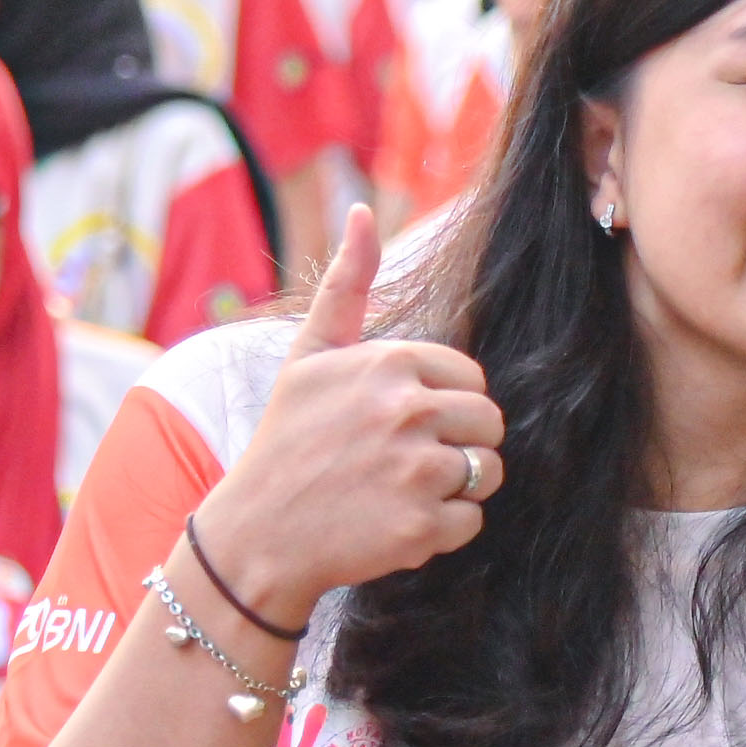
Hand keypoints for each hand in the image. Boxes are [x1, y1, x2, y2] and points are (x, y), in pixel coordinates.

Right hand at [188, 203, 505, 624]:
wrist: (256, 535)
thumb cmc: (287, 440)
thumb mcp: (310, 355)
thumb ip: (348, 284)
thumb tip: (362, 211)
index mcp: (389, 363)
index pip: (471, 378)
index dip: (444, 403)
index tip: (401, 423)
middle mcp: (407, 411)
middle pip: (489, 423)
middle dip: (458, 444)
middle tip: (404, 461)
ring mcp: (416, 471)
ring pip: (488, 471)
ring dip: (454, 487)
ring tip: (399, 490)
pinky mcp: (421, 528)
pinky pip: (472, 522)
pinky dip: (441, 530)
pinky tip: (395, 523)